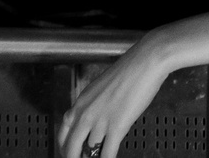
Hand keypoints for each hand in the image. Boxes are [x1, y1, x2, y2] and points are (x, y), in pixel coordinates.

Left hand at [58, 36, 174, 157]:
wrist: (146, 61)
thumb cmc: (130, 70)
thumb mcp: (103, 87)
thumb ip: (96, 105)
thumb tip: (97, 120)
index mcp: (81, 102)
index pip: (63, 131)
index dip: (65, 146)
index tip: (70, 152)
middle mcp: (86, 113)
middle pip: (71, 147)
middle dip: (75, 157)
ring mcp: (100, 121)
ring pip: (88, 152)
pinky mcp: (116, 126)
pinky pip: (107, 153)